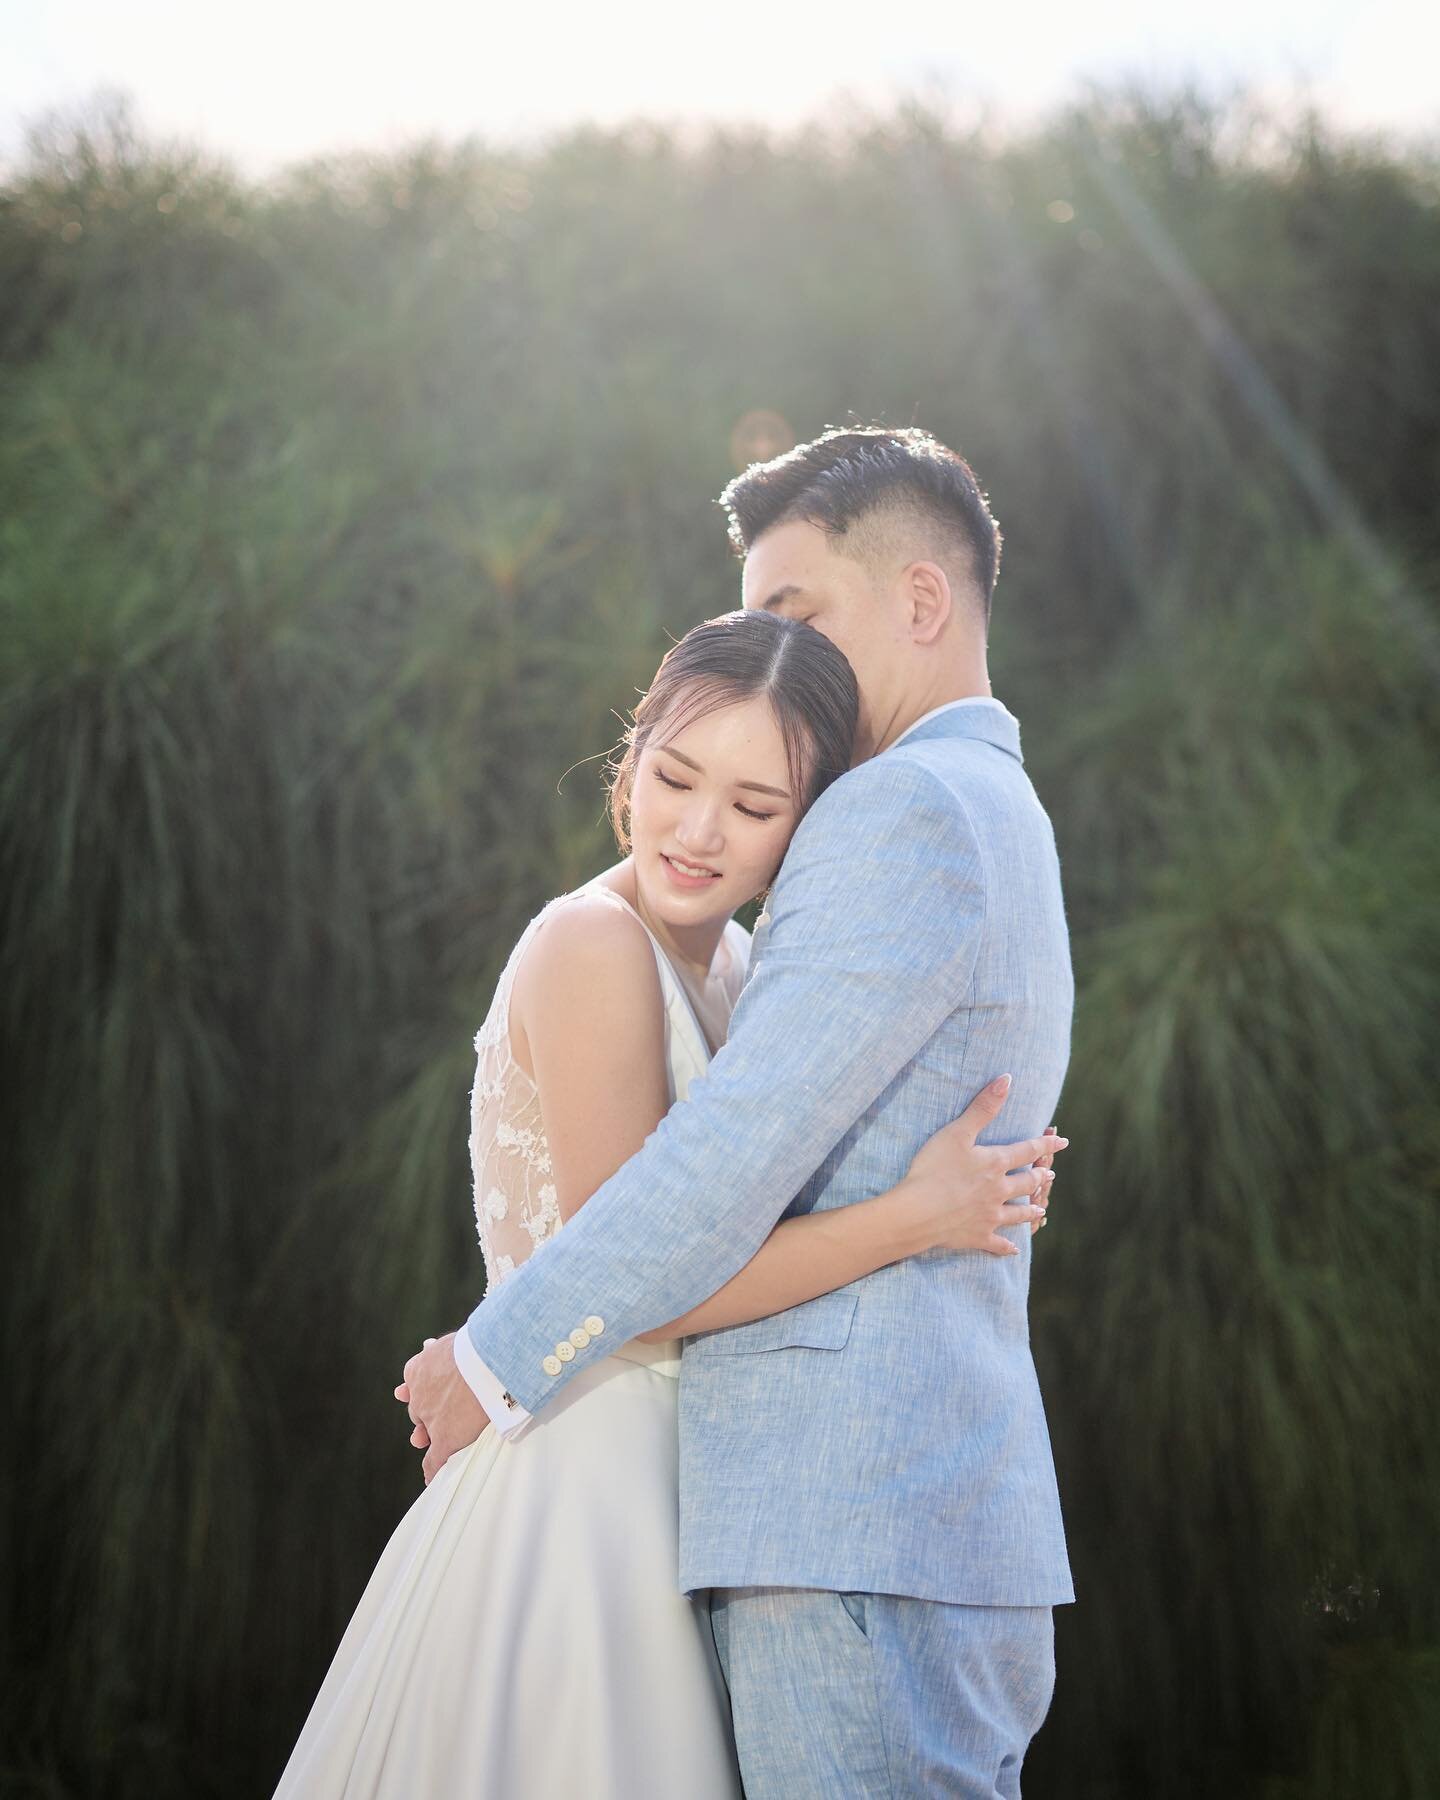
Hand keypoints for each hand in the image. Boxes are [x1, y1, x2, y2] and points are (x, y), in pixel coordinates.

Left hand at [394, 1331, 490, 1483]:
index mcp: (418, 1368)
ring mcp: (430, 1418)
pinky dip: (433, 1469)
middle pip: (418, 1408)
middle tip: (425, 1418)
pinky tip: (432, 1478)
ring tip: (424, 1441)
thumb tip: (428, 1346)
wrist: (488, 1360)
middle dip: (423, 1412)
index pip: (414, 1383)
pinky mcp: (445, 1437)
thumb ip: (438, 1349)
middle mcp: (419, 1394)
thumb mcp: (453, 1340)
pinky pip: (436, 1459)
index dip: (418, 1390)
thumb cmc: (480, 1343)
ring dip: (426, 1436)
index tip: (411, 1393)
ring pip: (425, 1432)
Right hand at [901, 1075, 1067, 1257]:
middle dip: (1039, 1177)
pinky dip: (1007, 1246)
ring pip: (1018, 1214)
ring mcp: (990, 1216)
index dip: (1045, 1144)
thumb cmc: (934, 1168)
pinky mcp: (978, 1236)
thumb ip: (983, 1107)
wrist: (918, 1212)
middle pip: (1026, 1183)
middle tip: (1049, 1175)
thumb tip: (1007, 1079)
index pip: (1027, 1150)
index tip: (1062, 1142)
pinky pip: (997, 1243)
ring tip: (1040, 1210)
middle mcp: (999, 1191)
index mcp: (996, 1164)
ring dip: (1030, 1211)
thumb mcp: (957, 1131)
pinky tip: (1014, 1249)